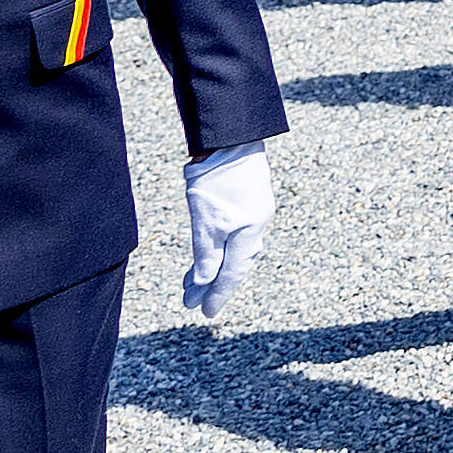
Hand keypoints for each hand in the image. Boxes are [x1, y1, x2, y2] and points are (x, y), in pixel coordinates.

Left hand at [180, 143, 275, 322]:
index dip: (218, 295)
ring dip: (216, 266)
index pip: (232, 274)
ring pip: (235, 250)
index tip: (205, 313)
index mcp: (249, 234)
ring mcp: (256, 213)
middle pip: (236, 264)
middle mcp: (257, 226)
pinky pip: (236, 235)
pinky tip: (212, 249)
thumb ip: (205, 257)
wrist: (232, 139)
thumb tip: (201, 286)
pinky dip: (222, 248)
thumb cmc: (217, 180)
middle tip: (196, 302)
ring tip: (195, 280)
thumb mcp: (205, 224)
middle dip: (215, 284)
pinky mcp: (250, 201)